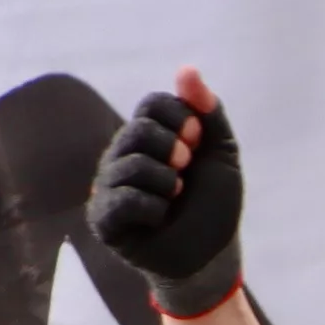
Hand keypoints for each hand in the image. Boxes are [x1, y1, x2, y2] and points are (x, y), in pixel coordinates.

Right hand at [89, 66, 245, 317]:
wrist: (211, 255)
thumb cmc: (212, 204)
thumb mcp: (221, 155)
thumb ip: (208, 113)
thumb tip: (187, 69)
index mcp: (147, 137)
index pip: (153, 103)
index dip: (182, 118)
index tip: (198, 142)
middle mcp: (121, 155)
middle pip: (140, 130)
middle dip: (175, 149)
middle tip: (187, 170)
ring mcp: (108, 186)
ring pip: (133, 165)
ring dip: (169, 184)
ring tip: (175, 198)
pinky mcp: (103, 218)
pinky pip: (124, 200)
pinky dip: (154, 208)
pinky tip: (161, 217)